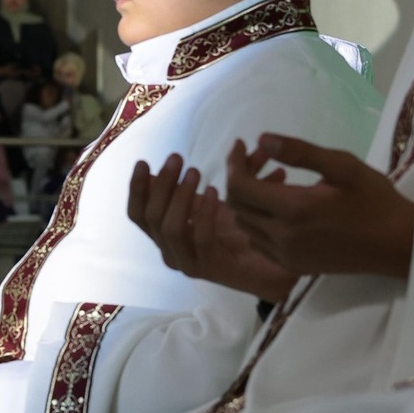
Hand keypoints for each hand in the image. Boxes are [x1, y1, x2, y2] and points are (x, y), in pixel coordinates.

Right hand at [127, 156, 296, 301]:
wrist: (276, 266)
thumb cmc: (248, 233)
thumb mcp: (238, 197)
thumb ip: (237, 172)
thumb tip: (240, 143)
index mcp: (168, 233)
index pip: (139, 214)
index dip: (137, 189)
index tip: (144, 162)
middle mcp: (171, 250)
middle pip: (151, 218)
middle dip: (161, 185)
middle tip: (177, 159)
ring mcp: (188, 263)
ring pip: (169, 229)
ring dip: (179, 196)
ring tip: (195, 172)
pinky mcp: (210, 269)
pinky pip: (199, 239)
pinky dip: (203, 213)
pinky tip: (212, 192)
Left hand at [223, 135, 413, 279]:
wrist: (398, 244)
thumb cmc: (375, 200)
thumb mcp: (343, 166)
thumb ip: (300, 152)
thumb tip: (261, 139)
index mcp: (293, 211)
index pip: (239, 187)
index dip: (234, 163)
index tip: (240, 144)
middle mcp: (282, 238)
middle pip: (237, 206)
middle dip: (240, 177)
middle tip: (259, 158)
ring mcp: (285, 256)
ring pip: (245, 225)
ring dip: (249, 200)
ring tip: (274, 179)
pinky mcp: (293, 266)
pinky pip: (259, 241)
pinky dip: (258, 220)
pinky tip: (280, 206)